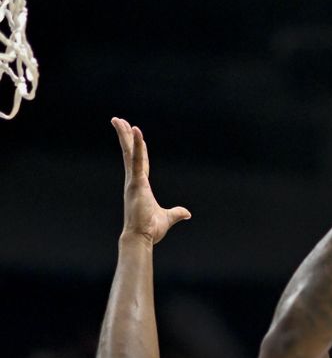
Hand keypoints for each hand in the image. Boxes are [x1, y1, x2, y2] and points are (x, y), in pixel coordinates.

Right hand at [112, 117, 190, 244]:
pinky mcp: (135, 183)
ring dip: (125, 135)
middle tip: (118, 121)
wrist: (141, 238)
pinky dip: (136, 145)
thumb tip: (187, 213)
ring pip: (129, 153)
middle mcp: (134, 181)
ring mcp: (133, 181)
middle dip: (124, 137)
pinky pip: (136, 160)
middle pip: (129, 153)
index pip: (140, 163)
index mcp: (141, 186)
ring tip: (119, 120)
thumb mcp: (167, 218)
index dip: (139, 148)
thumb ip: (176, 213)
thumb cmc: (150, 230)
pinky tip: (135, 131)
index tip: (136, 134)